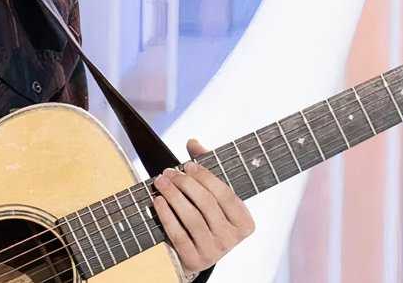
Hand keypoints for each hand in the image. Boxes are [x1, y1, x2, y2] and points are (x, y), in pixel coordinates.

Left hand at [151, 138, 255, 275]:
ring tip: (161, 182)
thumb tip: (193, 142)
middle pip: (207, 205)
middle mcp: (232, 239)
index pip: (225, 194)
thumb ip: (206, 167)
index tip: (187, 164)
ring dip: (174, 196)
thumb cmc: (207, 216)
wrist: (197, 251)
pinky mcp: (194, 260)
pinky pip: (178, 234)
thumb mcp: (212, 195)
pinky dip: (166, 215)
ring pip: (192, 219)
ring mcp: (214, 252)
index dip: (206, 177)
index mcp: (244, 222)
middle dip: (186, 184)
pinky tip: (158, 201)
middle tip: (169, 172)